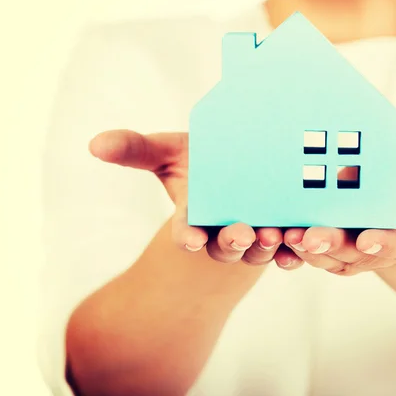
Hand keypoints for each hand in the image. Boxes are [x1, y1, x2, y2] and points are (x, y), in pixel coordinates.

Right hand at [89, 130, 301, 266]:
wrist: (242, 163)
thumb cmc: (201, 161)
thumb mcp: (169, 151)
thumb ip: (136, 149)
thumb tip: (95, 143)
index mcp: (194, 216)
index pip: (186, 232)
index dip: (187, 236)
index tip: (191, 239)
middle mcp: (223, 232)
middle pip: (226, 246)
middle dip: (232, 242)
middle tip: (242, 234)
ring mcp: (254, 236)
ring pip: (259, 251)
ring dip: (266, 246)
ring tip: (274, 234)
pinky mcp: (281, 237)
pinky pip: (288, 250)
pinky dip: (294, 250)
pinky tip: (300, 242)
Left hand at [277, 122, 395, 275]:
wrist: (370, 158)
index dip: (389, 243)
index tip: (370, 240)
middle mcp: (378, 239)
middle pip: (357, 253)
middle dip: (335, 247)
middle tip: (312, 237)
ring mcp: (348, 241)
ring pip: (326, 255)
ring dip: (306, 250)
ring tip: (285, 236)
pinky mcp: (320, 237)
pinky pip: (304, 249)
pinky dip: (287, 247)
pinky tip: (271, 235)